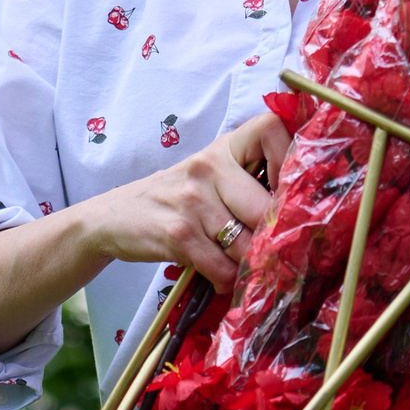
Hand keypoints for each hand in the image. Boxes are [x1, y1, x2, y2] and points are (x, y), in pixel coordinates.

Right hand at [73, 108, 290, 291]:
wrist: (113, 216)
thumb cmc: (173, 197)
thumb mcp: (208, 175)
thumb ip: (246, 182)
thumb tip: (296, 215)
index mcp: (222, 148)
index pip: (271, 129)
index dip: (290, 158)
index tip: (289, 191)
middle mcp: (209, 167)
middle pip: (266, 206)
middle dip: (273, 239)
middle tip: (274, 253)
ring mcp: (192, 200)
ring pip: (247, 244)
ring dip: (250, 266)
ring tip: (245, 269)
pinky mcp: (178, 234)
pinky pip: (222, 267)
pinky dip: (227, 280)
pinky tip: (221, 277)